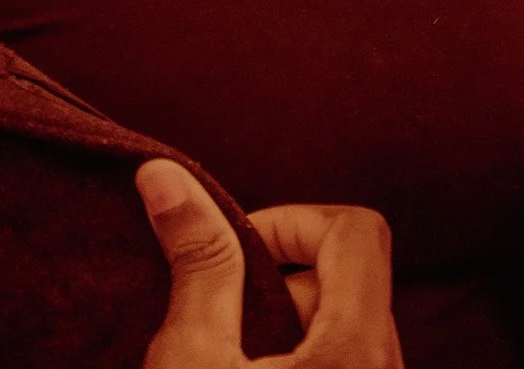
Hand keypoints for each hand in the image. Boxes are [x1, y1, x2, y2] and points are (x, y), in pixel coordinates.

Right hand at [136, 158, 403, 367]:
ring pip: (345, 327)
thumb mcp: (192, 359)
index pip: (358, 230)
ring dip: (286, 324)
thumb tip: (165, 174)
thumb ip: (198, 261)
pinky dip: (300, 358)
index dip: (293, 223)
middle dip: (280, 278)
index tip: (239, 254)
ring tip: (226, 356)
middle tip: (219, 313)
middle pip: (348, 279)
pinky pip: (345, 364)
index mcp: (358, 350)